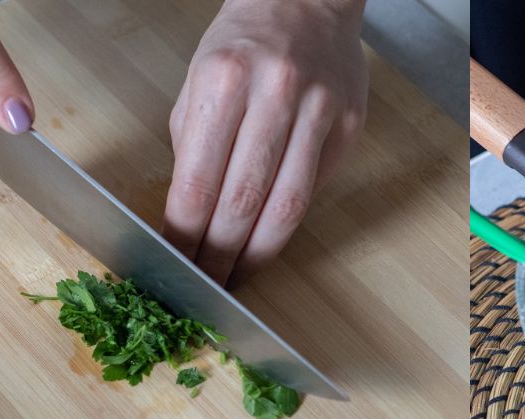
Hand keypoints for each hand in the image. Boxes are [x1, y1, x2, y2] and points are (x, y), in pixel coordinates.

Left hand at [163, 0, 367, 286]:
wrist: (306, 0)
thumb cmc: (244, 42)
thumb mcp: (198, 78)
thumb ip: (193, 143)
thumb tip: (187, 213)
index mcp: (224, 79)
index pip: (199, 179)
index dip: (185, 232)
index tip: (174, 262)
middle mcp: (275, 93)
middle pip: (244, 200)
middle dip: (220, 253)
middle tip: (206, 284)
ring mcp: (319, 109)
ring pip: (288, 204)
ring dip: (259, 252)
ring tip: (239, 277)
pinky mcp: (349, 123)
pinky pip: (315, 186)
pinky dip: (289, 221)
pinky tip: (270, 239)